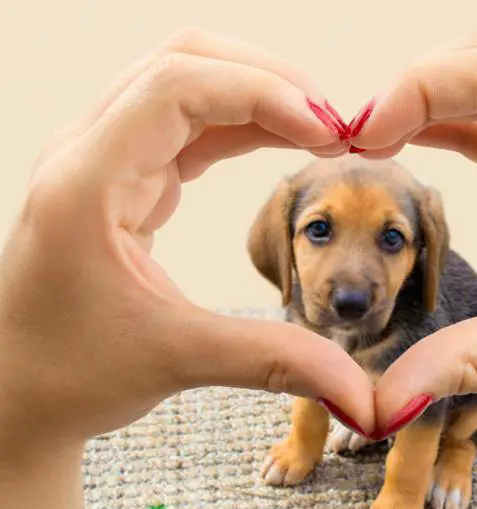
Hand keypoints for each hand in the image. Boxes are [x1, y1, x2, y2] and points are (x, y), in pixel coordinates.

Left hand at [0, 27, 376, 458]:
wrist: (18, 394)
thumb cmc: (68, 375)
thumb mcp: (175, 360)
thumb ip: (273, 360)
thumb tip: (359, 389)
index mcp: (87, 182)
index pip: (177, 87)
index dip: (262, 95)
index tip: (327, 134)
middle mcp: (89, 154)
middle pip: (183, 63)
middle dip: (268, 82)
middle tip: (333, 126)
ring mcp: (104, 161)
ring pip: (187, 86)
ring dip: (257, 98)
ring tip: (319, 133)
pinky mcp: (123, 180)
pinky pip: (188, 126)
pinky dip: (242, 125)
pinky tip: (282, 144)